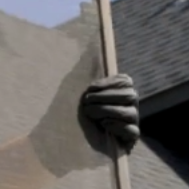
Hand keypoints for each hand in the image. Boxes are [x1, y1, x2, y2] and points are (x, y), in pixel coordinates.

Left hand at [29, 41, 140, 177]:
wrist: (55, 141)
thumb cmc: (63, 114)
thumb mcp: (72, 87)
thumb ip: (83, 68)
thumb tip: (92, 45)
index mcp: (114, 93)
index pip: (125, 81)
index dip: (109, 83)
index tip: (89, 88)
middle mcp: (125, 107)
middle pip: (131, 94)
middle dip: (106, 97)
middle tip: (86, 104)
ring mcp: (127, 125)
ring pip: (131, 112)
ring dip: (107, 111)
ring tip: (90, 115)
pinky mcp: (126, 142)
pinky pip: (133, 131)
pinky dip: (118, 126)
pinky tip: (104, 125)